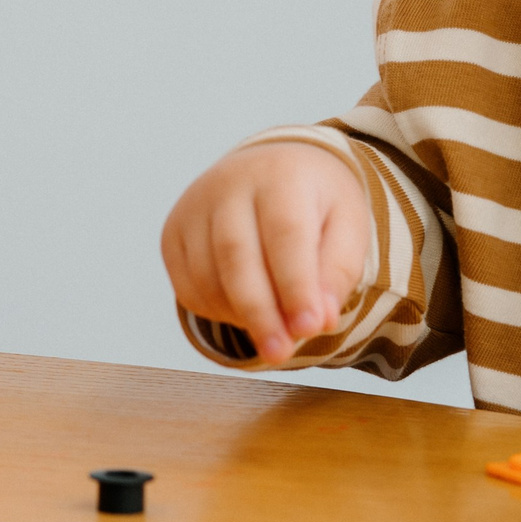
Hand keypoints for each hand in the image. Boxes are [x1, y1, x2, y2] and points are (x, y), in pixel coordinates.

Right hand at [161, 141, 371, 363]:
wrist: (273, 168)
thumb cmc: (314, 204)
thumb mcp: (346, 226)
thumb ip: (338, 272)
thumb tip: (319, 320)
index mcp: (282, 174)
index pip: (285, 232)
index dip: (295, 285)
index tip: (309, 328)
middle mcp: (230, 182)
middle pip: (236, 254)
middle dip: (260, 312)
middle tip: (281, 353)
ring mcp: (194, 206)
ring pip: (207, 274)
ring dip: (239, 315)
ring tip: (273, 332)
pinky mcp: (174, 231)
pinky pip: (187, 285)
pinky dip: (215, 311)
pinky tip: (244, 312)